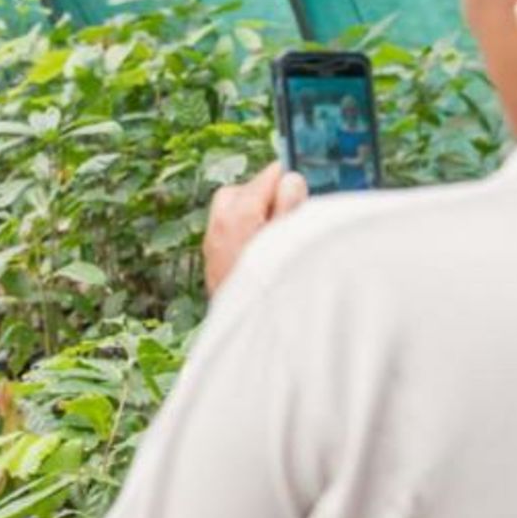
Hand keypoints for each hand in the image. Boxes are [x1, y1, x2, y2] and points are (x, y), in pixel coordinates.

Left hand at [202, 162, 306, 297]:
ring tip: (280, 234)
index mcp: (239, 216)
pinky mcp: (213, 267)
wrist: (249, 339)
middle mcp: (219, 228)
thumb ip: (290, 209)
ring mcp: (213, 248)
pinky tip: (266, 253)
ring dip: (253, 216)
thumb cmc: (276, 291)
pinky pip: (227, 236)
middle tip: (291, 209)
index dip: (287, 181)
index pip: (266, 178)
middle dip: (265, 195)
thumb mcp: (292, 244)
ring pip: (230, 214)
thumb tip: (290, 181)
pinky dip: (244, 235)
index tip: (303, 185)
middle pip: (240, 193)